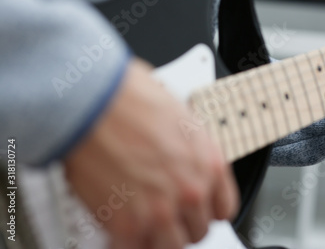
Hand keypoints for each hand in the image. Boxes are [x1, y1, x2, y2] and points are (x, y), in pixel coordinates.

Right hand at [64, 58, 238, 248]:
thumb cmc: (130, 98)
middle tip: (161, 212)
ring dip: (156, 238)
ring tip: (141, 224)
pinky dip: (127, 243)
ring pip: (170, 246)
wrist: (93, 101)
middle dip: (179, 222)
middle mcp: (192, 191)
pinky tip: (119, 229)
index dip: (206, 210)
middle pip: (197, 230)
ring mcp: (161, 211)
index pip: (223, 209)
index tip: (194, 210)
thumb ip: (189, 151)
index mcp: (210, 164)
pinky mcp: (127, 225)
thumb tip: (183, 160)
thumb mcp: (181, 117)